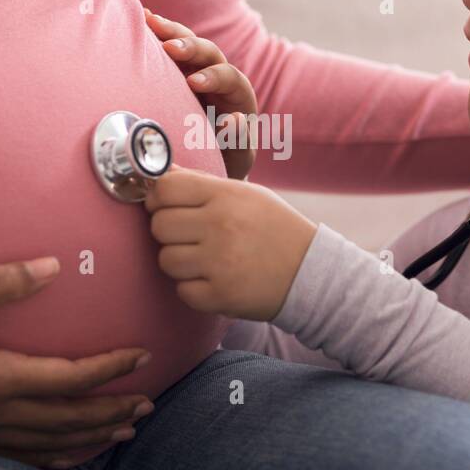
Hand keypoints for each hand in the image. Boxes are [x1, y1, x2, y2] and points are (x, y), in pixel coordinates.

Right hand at [0, 258, 154, 469]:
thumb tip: (52, 266)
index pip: (71, 379)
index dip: (111, 369)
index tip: (141, 355)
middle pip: (71, 418)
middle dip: (114, 410)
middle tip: (149, 402)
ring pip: (52, 443)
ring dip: (94, 436)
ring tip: (125, 429)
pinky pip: (24, 458)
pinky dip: (58, 456)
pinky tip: (71, 453)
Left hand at [143, 165, 316, 320]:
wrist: (311, 272)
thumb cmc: (274, 229)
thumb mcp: (246, 194)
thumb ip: (202, 184)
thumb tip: (163, 174)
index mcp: (226, 196)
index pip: (165, 188)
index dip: (158, 198)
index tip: (165, 206)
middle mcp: (221, 226)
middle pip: (159, 225)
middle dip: (168, 232)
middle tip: (188, 236)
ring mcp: (220, 262)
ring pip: (166, 260)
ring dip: (179, 262)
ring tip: (204, 259)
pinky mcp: (221, 295)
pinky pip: (182, 290)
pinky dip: (193, 288)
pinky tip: (213, 279)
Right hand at [144, 8, 257, 180]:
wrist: (207, 160)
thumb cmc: (225, 160)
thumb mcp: (236, 157)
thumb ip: (237, 140)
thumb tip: (233, 119)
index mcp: (238, 95)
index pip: (230, 78)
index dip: (213, 77)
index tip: (194, 83)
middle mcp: (218, 76)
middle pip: (209, 52)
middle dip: (190, 47)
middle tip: (170, 48)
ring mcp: (194, 69)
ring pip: (186, 42)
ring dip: (169, 31)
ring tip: (148, 20)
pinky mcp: (174, 69)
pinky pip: (166, 46)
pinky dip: (155, 33)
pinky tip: (140, 19)